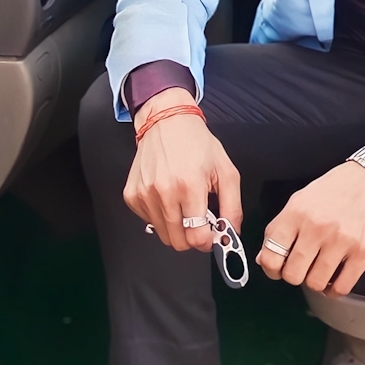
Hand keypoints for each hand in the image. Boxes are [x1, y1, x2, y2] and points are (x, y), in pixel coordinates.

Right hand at [124, 89, 241, 253]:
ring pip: (162, 234)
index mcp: (190, 187)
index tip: (210, 235)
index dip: (206, 241)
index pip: (196, 237)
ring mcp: (145, 194)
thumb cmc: (197, 144)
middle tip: (198, 220)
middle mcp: (164, 192)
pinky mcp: (132, 195)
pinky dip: (159, 216)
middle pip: (178, 242)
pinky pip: (148, 222)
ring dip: (175, 227)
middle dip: (191, 237)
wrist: (166, 122)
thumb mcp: (226, 171)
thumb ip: (233, 206)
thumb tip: (231, 233)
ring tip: (182, 205)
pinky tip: (167, 197)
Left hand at [256, 129, 364, 294]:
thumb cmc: (337, 189)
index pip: (271, 255)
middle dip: (294, 275)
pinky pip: (342, 287)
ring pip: (315, 283)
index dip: (271, 268)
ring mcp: (342, 241)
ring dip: (315, 281)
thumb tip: (264, 259)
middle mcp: (317, 227)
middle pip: (292, 274)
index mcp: (297, 212)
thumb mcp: (301, 199)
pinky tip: (334, 279)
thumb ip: (281, 228)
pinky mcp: (363, 252)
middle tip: (302, 267)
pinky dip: (334, 290)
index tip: (277, 268)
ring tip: (320, 270)